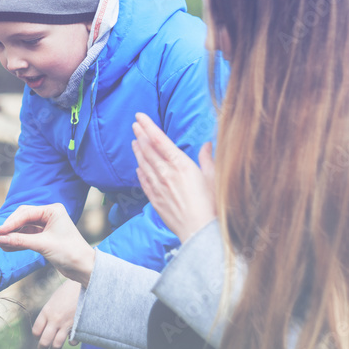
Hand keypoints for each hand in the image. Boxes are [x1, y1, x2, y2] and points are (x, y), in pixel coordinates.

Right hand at [0, 204, 95, 286]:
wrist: (83, 267)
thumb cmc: (69, 252)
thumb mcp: (42, 245)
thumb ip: (20, 241)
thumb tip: (0, 239)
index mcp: (53, 210)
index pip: (26, 213)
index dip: (11, 222)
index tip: (0, 232)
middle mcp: (49, 215)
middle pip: (23, 218)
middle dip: (11, 228)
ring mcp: (46, 226)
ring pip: (24, 228)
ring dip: (13, 236)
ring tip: (0, 244)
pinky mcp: (44, 237)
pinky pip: (27, 237)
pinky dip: (18, 242)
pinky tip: (7, 247)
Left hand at [32, 279, 81, 348]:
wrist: (84, 283)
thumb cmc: (68, 290)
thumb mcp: (54, 299)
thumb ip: (49, 312)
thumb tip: (47, 324)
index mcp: (46, 311)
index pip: (36, 331)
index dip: (36, 336)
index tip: (38, 336)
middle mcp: (55, 319)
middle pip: (44, 341)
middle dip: (42, 347)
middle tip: (42, 348)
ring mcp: (66, 324)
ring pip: (56, 345)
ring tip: (54, 348)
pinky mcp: (78, 326)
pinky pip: (72, 341)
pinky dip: (71, 342)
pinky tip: (71, 339)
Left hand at [131, 112, 215, 241]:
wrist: (200, 232)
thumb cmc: (212, 205)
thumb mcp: (214, 178)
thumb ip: (207, 159)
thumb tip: (207, 145)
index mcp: (181, 164)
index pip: (160, 140)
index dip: (148, 126)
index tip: (140, 117)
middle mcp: (166, 173)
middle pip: (148, 149)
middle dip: (140, 135)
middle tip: (135, 125)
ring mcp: (158, 187)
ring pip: (143, 163)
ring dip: (138, 150)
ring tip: (134, 141)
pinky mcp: (154, 200)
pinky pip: (143, 181)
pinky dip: (140, 171)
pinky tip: (138, 166)